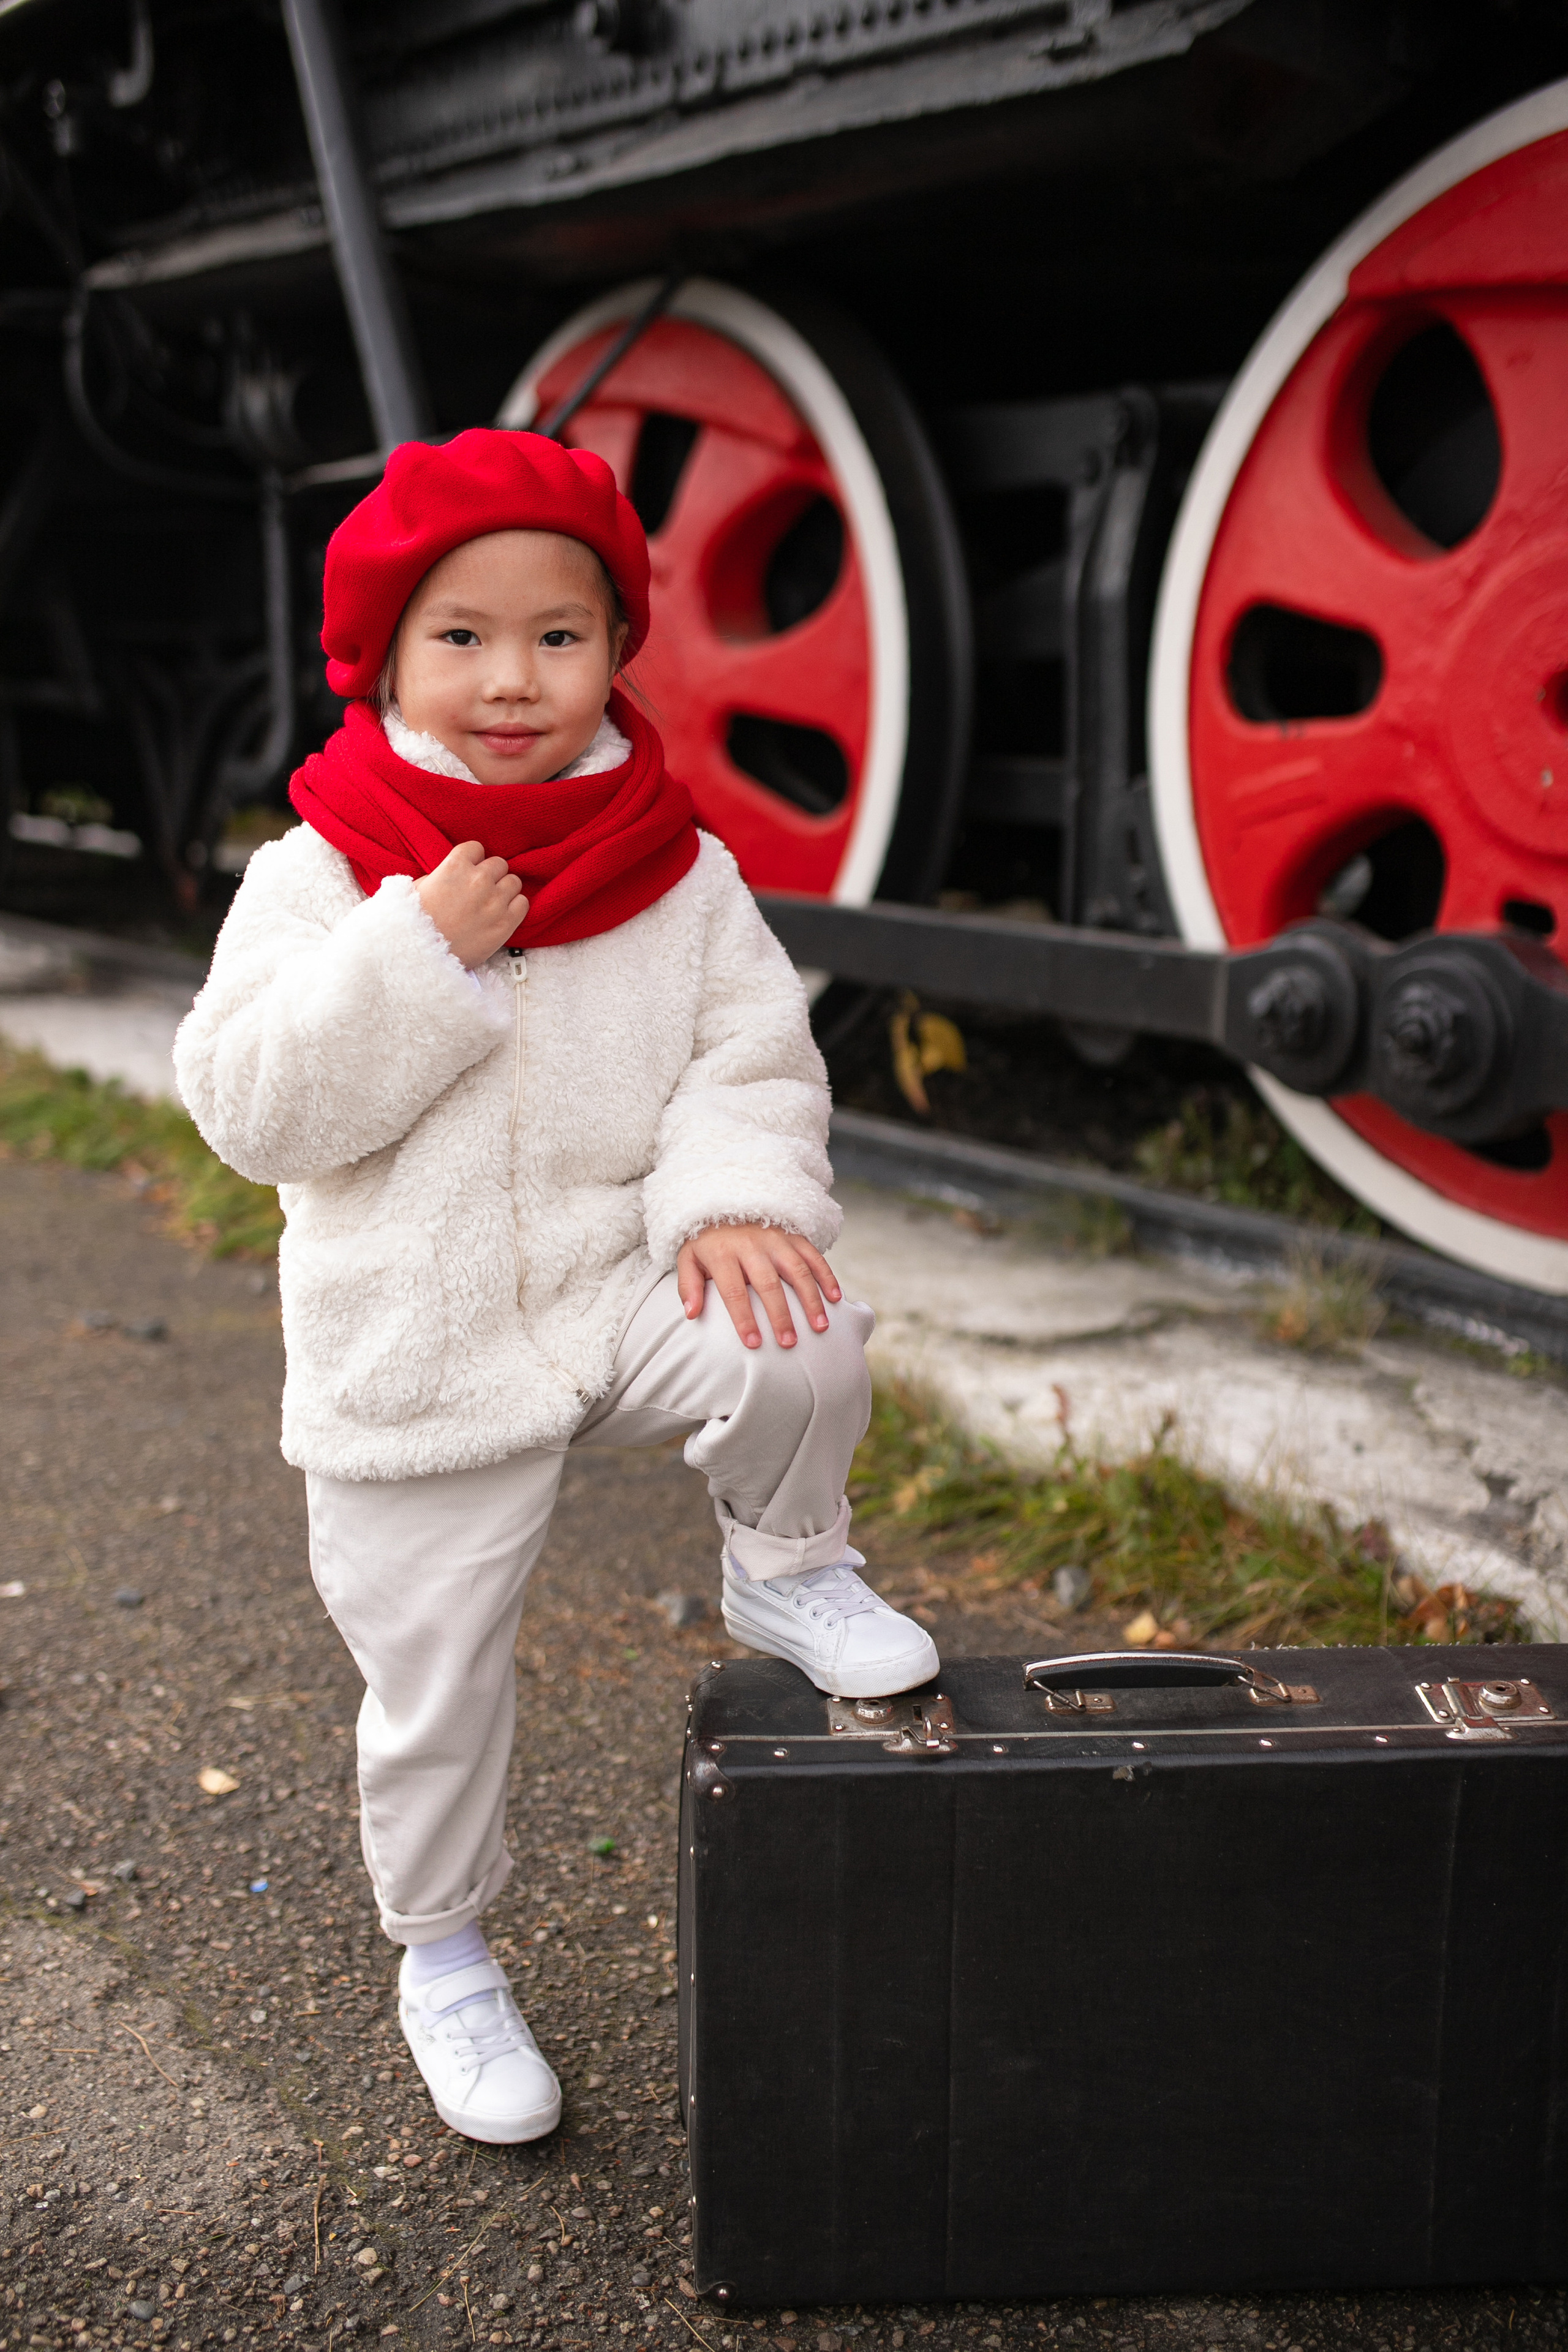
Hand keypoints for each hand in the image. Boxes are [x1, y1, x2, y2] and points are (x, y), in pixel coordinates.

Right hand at [416, 840, 527, 967]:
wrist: (421, 956)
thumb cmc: (415, 924)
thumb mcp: (419, 888)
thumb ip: (441, 874)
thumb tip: (456, 874)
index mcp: (455, 866)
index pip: (476, 848)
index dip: (473, 860)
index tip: (470, 871)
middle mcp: (478, 880)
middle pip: (498, 864)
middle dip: (490, 875)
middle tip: (481, 890)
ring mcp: (494, 901)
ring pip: (513, 882)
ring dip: (504, 890)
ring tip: (492, 903)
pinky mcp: (506, 922)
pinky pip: (523, 903)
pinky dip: (515, 907)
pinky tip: (502, 914)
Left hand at [677, 1223, 842, 1349]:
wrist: (725, 1203)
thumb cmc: (707, 1241)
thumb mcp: (688, 1258)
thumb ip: (688, 1286)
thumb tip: (692, 1314)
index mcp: (722, 1254)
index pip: (733, 1291)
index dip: (744, 1319)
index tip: (754, 1344)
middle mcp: (751, 1245)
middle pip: (768, 1284)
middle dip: (780, 1315)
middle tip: (789, 1343)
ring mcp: (775, 1239)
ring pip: (797, 1270)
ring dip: (811, 1299)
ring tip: (820, 1327)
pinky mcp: (793, 1235)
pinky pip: (813, 1255)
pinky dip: (826, 1276)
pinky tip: (835, 1298)